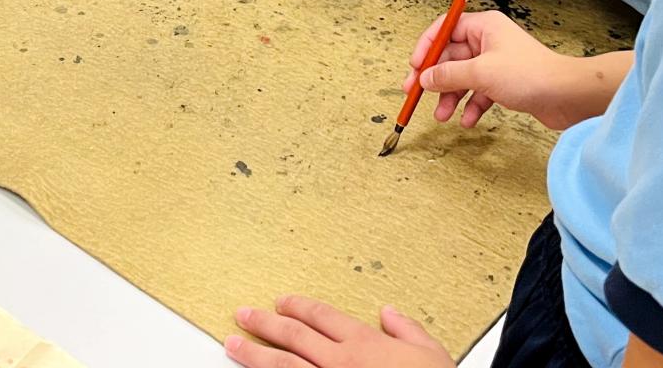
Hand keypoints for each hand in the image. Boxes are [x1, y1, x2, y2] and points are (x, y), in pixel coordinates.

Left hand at [227, 296, 453, 367]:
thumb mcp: (430, 354)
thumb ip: (408, 330)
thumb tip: (390, 313)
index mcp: (364, 344)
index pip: (321, 316)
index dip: (298, 306)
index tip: (281, 301)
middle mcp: (341, 362)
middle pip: (293, 335)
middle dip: (264, 323)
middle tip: (243, 315)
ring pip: (282, 365)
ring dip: (254, 353)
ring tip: (232, 344)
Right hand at [407, 11, 597, 131]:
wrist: (566, 96)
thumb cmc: (530, 75)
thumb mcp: (480, 73)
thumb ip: (448, 75)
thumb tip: (425, 78)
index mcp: (483, 26)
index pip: (444, 29)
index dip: (426, 47)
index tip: (414, 66)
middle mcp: (489, 41)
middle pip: (451, 56)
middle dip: (435, 78)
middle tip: (416, 93)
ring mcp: (497, 63)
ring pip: (463, 77)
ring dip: (451, 97)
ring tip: (442, 115)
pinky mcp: (505, 83)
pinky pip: (479, 92)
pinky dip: (471, 105)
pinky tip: (467, 120)